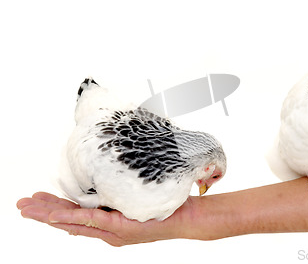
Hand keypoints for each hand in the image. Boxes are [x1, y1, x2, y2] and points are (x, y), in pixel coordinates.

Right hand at [17, 192, 194, 245]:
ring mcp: (115, 231)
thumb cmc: (166, 205)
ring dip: (51, 216)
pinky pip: (94, 222)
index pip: (76, 215)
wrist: (187, 217)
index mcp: (110, 222)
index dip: (54, 209)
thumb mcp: (139, 196)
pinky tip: (57, 215)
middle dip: (43, 214)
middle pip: (69, 222)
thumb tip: (111, 175)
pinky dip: (74, 218)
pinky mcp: (123, 228)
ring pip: (76, 223)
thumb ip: (123, 190)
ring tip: (30, 210)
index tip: (36, 200)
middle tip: (22, 206)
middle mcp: (109, 230)